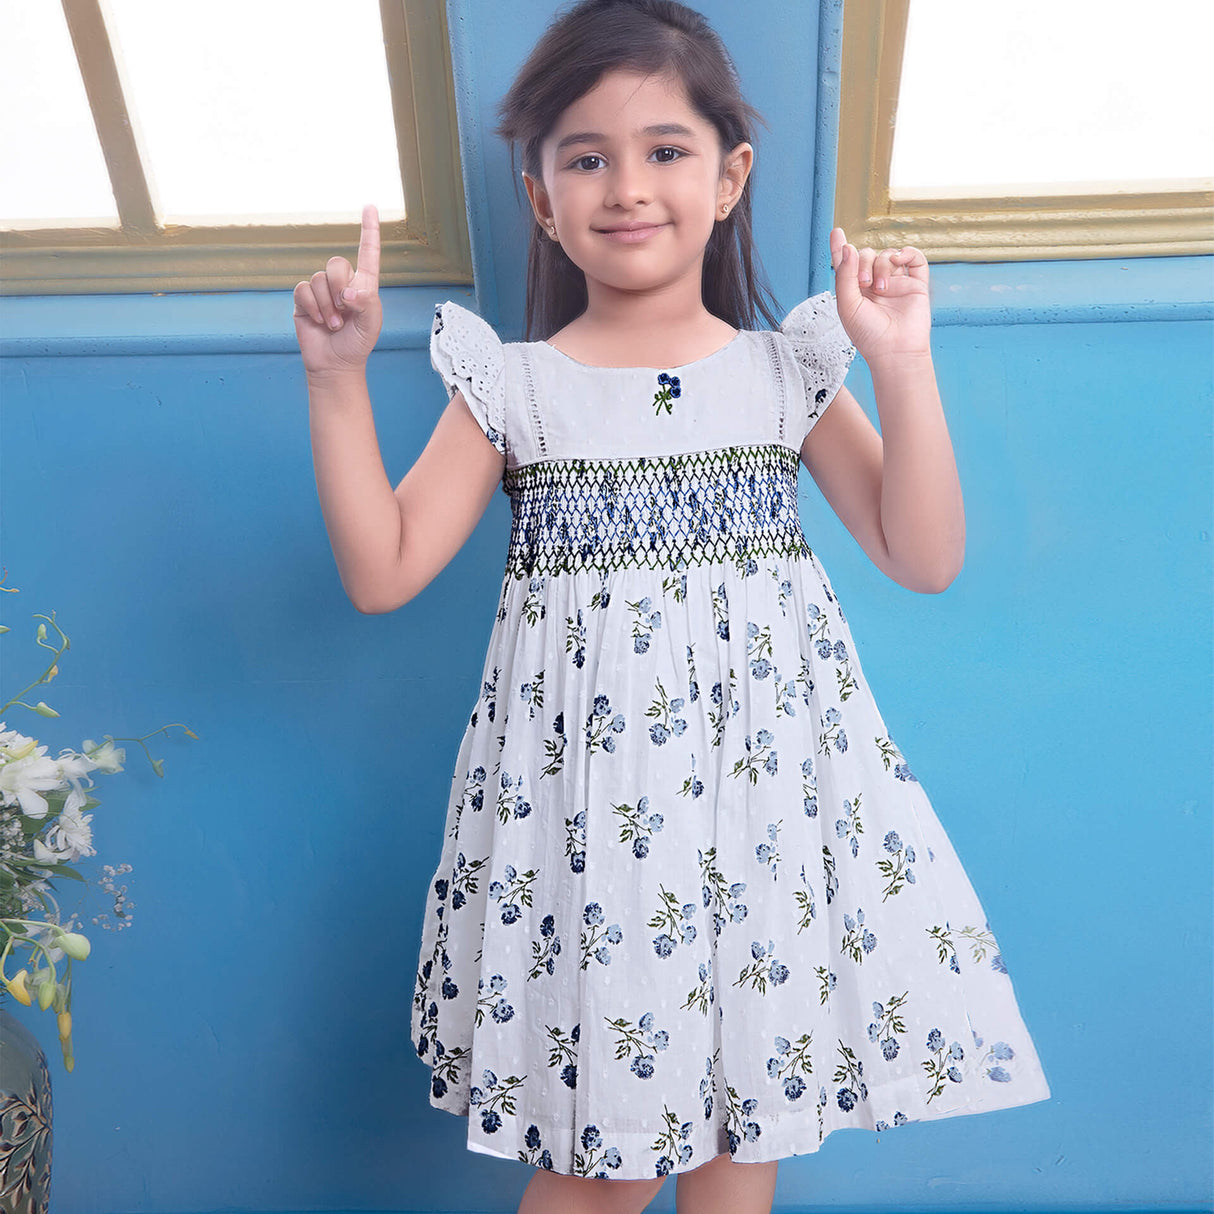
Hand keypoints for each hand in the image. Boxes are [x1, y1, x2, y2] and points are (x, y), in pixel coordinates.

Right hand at [293, 204, 383, 377]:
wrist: (335, 364)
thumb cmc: (357, 343)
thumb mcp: (371, 324)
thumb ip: (367, 303)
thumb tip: (349, 292)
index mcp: (364, 284)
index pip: (368, 252)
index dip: (369, 229)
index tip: (370, 206)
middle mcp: (342, 283)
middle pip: (336, 264)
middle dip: (339, 288)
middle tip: (344, 312)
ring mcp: (322, 291)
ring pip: (318, 280)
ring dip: (327, 306)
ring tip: (334, 325)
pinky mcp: (304, 300)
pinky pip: (303, 290)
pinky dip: (313, 307)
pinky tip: (320, 322)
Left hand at [830, 227, 930, 362]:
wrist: (894, 351)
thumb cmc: (868, 334)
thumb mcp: (847, 305)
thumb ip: (845, 275)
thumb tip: (848, 247)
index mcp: (855, 291)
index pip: (846, 264)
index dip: (840, 248)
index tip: (836, 233)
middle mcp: (874, 284)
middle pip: (867, 255)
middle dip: (864, 262)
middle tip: (865, 284)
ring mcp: (896, 283)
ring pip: (887, 255)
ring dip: (882, 265)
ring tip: (880, 288)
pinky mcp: (916, 284)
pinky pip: (914, 258)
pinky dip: (906, 252)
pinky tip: (898, 258)